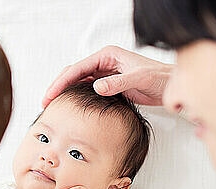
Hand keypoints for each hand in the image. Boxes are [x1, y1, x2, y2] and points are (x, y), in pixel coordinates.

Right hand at [42, 46, 172, 106]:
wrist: (169, 85)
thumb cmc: (159, 77)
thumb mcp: (138, 79)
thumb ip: (117, 83)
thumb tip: (96, 87)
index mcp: (107, 56)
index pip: (77, 68)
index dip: (61, 82)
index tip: (51, 94)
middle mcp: (104, 63)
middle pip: (73, 73)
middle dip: (58, 87)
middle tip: (46, 102)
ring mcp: (104, 74)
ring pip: (77, 82)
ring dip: (65, 92)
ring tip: (53, 105)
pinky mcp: (108, 85)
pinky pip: (86, 89)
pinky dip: (75, 97)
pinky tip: (69, 106)